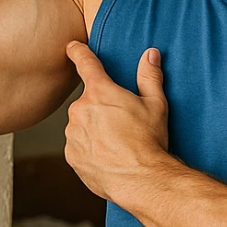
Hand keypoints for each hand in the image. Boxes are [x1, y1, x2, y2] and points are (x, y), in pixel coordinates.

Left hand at [63, 41, 168, 203]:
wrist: (140, 180)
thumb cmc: (149, 141)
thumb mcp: (156, 105)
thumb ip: (150, 76)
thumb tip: (151, 55)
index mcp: (101, 92)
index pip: (85, 63)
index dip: (78, 52)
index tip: (72, 47)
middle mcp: (80, 109)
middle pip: (87, 101)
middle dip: (101, 107)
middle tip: (122, 123)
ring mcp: (73, 133)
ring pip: (81, 124)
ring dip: (93, 128)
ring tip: (117, 143)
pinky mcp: (71, 155)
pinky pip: (78, 145)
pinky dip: (89, 148)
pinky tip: (108, 156)